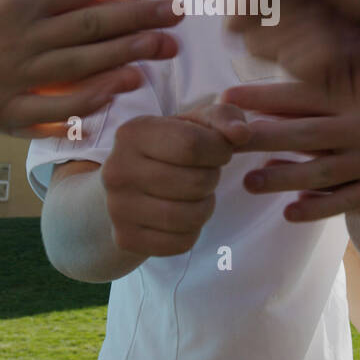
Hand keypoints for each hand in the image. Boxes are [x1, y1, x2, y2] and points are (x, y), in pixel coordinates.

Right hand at [0, 0, 180, 136]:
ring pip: (86, 69)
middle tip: (178, 17)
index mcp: (16, 2)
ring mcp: (18, 80)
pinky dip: (91, 103)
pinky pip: (58, 111)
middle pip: (95, 29)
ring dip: (128, 59)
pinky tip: (119, 93)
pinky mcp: (8, 113)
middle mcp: (24, 41)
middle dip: (142, 20)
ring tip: (163, 51)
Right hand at [103, 103, 250, 256]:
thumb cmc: (168, 149)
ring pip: (190, 217)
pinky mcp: (126, 238)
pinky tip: (181, 216)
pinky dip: (192, 231)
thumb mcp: (193, 124)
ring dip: (206, 207)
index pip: (192, 145)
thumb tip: (241, 133)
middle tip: (204, 174)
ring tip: (195, 195)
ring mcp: (118, 207)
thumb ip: (223, 117)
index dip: (219, 150)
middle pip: (195, 183)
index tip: (219, 151)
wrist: (126, 186)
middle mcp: (117, 170)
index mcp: (133, 133)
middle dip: (212, 179)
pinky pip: (181, 242)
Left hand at [222, 80, 359, 221]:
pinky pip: (346, 202)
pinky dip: (317, 208)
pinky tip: (290, 212)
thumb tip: (301, 61)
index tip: (226, 97)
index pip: (303, 91)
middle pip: (300, 131)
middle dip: (259, 135)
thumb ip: (349, 71)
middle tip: (223, 139)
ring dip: (280, 177)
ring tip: (249, 182)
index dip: (262, 95)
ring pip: (317, 170)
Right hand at [224, 0, 359, 97]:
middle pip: (256, 25)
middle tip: (319, 7)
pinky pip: (299, 72)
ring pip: (271, 50)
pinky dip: (317, 57)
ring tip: (344, 28)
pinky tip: (353, 50)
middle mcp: (318, 19)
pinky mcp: (341, 84)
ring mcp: (329, 52)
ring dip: (300, 35)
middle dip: (277, 14)